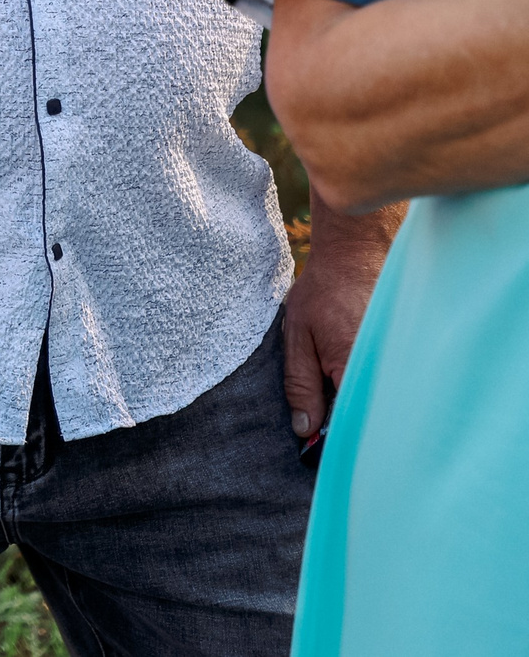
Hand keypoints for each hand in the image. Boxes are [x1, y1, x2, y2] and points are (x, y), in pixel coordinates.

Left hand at [284, 197, 399, 442]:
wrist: (358, 252)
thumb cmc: (323, 290)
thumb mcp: (298, 335)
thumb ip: (300, 384)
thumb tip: (305, 430)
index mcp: (353, 368)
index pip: (347, 425)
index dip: (332, 444)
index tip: (316, 453)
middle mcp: (383, 370)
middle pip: (370, 420)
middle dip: (351, 433)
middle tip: (327, 437)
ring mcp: (399, 362)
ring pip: (382, 405)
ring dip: (365, 412)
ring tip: (343, 410)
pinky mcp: (407, 356)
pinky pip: (391, 386)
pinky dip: (377, 393)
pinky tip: (361, 387)